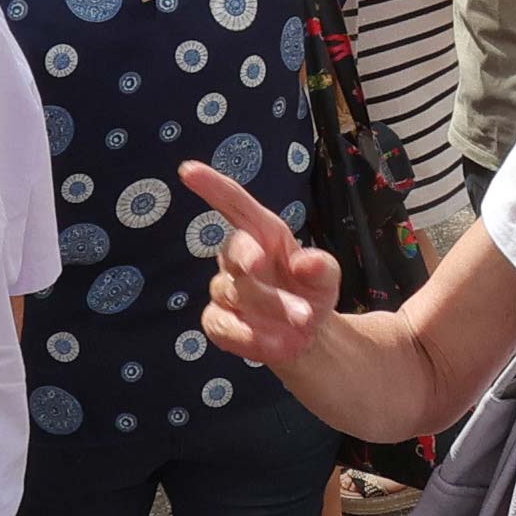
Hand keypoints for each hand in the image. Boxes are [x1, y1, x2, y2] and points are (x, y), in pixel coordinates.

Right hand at [182, 160, 343, 368]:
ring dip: (271, 309)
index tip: (188, 170)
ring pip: (235, 293)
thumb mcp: (327, 278)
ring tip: (304, 323)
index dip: (212, 186)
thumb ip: (322, 267)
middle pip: (235, 251)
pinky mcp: (218, 322)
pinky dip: (250, 336)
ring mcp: (224, 290)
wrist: (305, 335)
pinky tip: (277, 345)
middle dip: (248, 260)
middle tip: (267, 272)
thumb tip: (309, 261)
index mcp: (263, 234)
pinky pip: (224, 326)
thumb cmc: (311, 292)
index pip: (234, 204)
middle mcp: (239, 258)